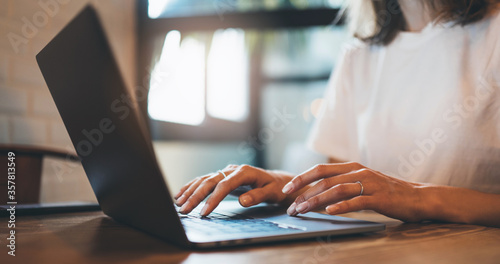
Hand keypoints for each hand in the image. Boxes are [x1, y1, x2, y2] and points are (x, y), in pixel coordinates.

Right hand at [175, 164, 295, 215]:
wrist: (276, 180)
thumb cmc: (275, 188)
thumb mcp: (271, 193)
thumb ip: (257, 196)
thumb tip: (242, 201)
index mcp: (244, 172)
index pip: (224, 185)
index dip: (213, 199)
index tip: (204, 212)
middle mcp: (232, 169)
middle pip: (210, 181)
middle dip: (195, 196)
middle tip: (184, 209)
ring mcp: (226, 172)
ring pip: (204, 179)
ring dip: (190, 191)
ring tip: (178, 203)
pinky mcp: (222, 176)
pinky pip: (204, 180)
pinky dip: (192, 186)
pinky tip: (181, 194)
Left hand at [282, 162, 425, 221]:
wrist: (418, 197)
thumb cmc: (387, 192)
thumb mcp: (363, 182)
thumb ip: (343, 183)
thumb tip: (318, 193)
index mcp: (352, 167)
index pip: (320, 170)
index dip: (301, 178)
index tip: (287, 190)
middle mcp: (359, 172)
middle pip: (324, 180)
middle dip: (304, 194)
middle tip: (291, 207)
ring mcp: (369, 184)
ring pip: (337, 190)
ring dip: (316, 201)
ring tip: (303, 211)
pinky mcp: (379, 198)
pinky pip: (357, 201)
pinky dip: (341, 207)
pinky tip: (329, 212)